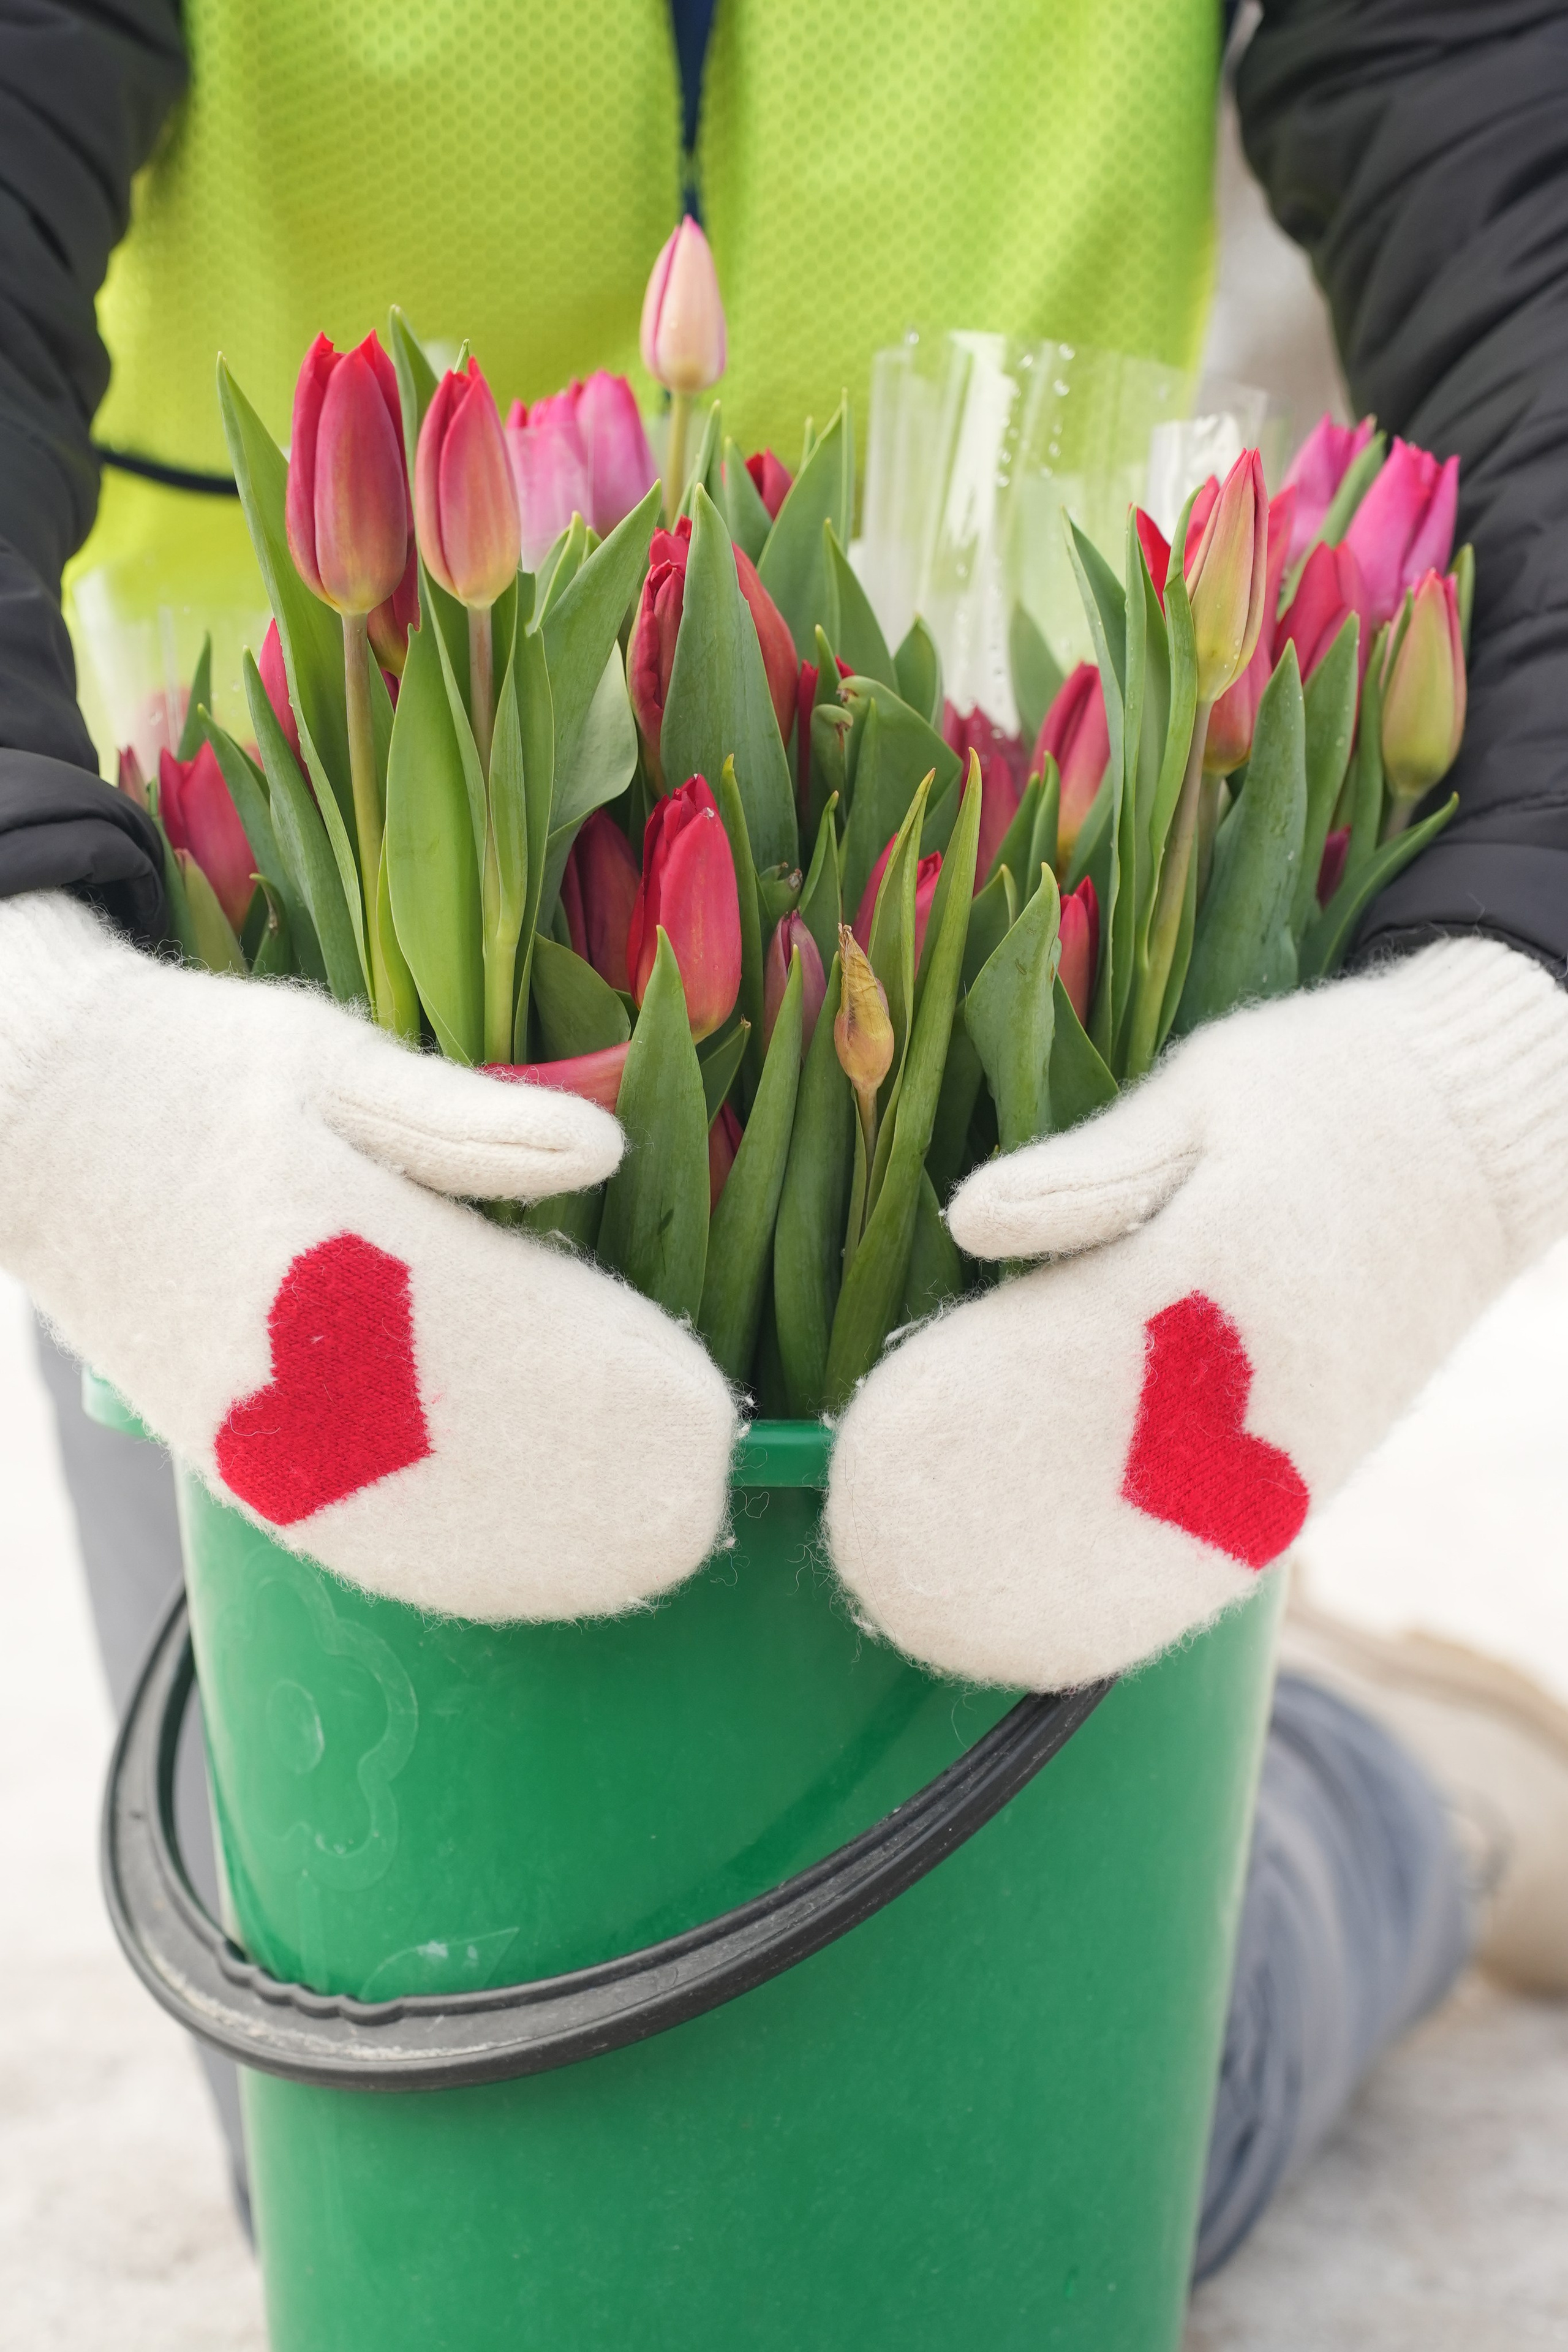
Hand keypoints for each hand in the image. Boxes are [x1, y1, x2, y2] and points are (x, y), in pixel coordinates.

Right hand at [0, 894, 736, 1617]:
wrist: (35, 1132)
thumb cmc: (194, 1074)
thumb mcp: (330, 1060)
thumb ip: (473, 1122)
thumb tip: (607, 1154)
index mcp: (339, 1256)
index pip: (525, 1349)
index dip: (629, 1391)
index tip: (706, 1407)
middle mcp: (304, 1377)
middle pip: (500, 1472)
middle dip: (616, 1488)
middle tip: (707, 1481)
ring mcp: (270, 1444)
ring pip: (441, 1539)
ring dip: (561, 1551)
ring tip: (658, 1540)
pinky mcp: (247, 1472)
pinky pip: (376, 1549)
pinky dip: (473, 1567)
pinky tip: (544, 1570)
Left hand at [825, 940, 1567, 1688]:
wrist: (1483, 1137)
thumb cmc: (1327, 1089)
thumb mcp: (1208, 1089)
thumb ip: (1091, 1168)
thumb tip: (969, 1220)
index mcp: (1223, 1272)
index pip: (1063, 1366)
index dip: (959, 1420)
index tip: (872, 1448)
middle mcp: (1265, 1385)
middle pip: (1105, 1491)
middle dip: (986, 1531)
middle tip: (874, 1555)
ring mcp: (1302, 1444)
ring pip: (1167, 1550)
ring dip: (1052, 1589)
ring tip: (935, 1615)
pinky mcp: (1321, 1467)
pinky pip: (1220, 1554)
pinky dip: (1137, 1596)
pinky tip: (1062, 1623)